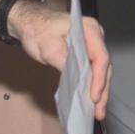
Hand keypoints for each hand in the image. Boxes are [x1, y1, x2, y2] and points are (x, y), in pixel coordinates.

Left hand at [12, 0, 111, 120]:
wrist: (30, 23)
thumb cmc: (38, 29)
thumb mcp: (48, 46)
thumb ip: (63, 61)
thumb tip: (76, 79)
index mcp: (89, 30)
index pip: (101, 57)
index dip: (99, 79)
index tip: (93, 96)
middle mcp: (95, 36)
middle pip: (104, 66)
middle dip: (102, 90)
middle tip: (99, 110)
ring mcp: (92, 44)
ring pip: (101, 70)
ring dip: (100, 90)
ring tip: (97, 110)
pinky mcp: (86, 52)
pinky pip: (93, 70)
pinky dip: (92, 85)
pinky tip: (91, 98)